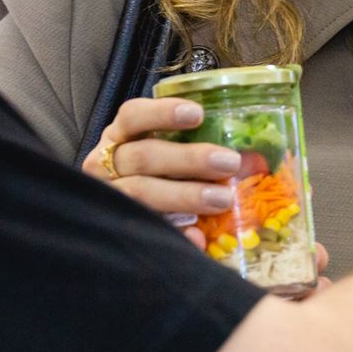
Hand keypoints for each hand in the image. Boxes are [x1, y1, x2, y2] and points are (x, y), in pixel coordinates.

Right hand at [84, 97, 240, 248]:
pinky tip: (198, 238)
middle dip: (188, 159)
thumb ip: (192, 147)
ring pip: (141, 193)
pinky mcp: (115, 228)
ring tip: (222, 199)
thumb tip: (248, 160)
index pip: (133, 116)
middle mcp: (104, 164)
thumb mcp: (162, 151)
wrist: (113, 217)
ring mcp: (108, 197)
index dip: (163, 113)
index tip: (198, 115)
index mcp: (119, 135)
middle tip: (229, 163)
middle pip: (143, 157)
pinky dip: (173, 234)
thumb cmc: (152, 173)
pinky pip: (143, 231)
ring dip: (184, 195)